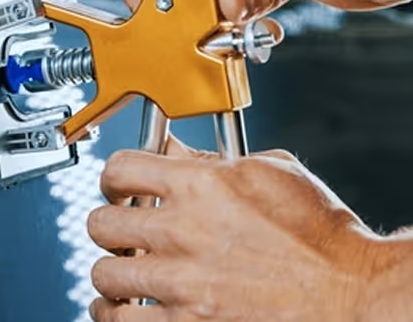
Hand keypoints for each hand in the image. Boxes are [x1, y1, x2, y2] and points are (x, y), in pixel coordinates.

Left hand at [86, 137, 410, 321]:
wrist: (352, 298)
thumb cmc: (323, 238)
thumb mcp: (272, 174)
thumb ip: (213, 160)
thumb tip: (170, 148)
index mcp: (202, 186)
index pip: (120, 168)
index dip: (113, 177)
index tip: (117, 188)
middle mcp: (184, 232)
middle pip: (101, 223)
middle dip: (109, 226)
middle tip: (121, 232)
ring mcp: (183, 283)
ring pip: (104, 274)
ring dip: (111, 273)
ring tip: (123, 273)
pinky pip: (119, 320)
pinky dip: (112, 314)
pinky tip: (121, 309)